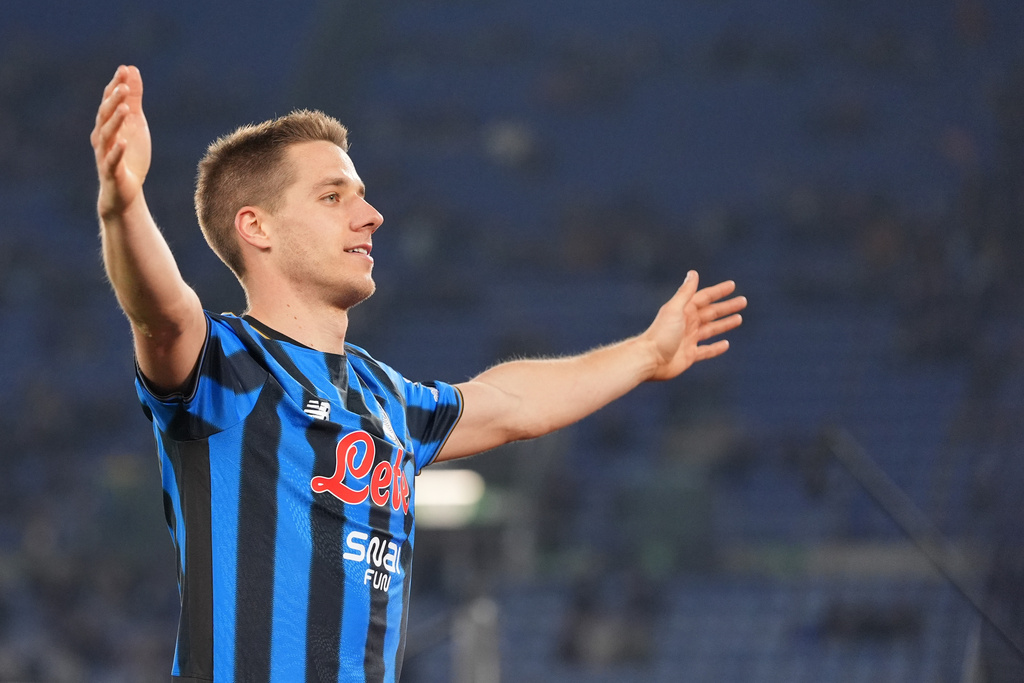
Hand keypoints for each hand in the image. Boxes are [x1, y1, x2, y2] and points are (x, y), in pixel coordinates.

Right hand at [91, 65, 150, 218]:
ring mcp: (105, 155)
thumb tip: (131, 70)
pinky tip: (123, 142)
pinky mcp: (111, 172)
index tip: (124, 70)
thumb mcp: (136, 124)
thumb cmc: (129, 155)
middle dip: (114, 101)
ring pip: (107, 135)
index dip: (115, 86)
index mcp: (108, 125)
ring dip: (115, 121)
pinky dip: (117, 151)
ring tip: (126, 108)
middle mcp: (102, 137)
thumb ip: (134, 99)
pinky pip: (112, 160)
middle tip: (124, 87)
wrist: (125, 191)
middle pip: (105, 116)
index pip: (109, 102)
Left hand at [643, 271, 746, 380]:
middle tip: (743, 301)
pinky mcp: (689, 355)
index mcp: (684, 311)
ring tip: (739, 319)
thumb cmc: (661, 333)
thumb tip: (693, 272)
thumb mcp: (674, 309)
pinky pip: (706, 351)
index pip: (705, 298)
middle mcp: (687, 324)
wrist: (649, 359)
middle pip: (711, 313)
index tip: (732, 285)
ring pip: (711, 330)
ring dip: (724, 324)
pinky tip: (726, 344)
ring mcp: (689, 340)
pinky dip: (716, 348)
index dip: (718, 291)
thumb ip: (685, 292)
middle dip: (727, 307)